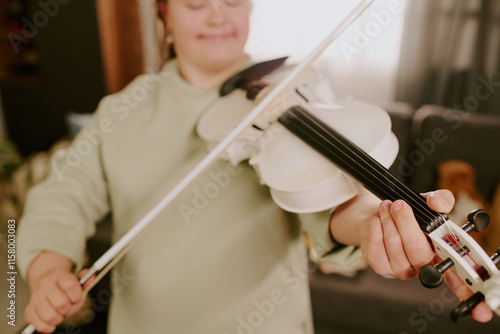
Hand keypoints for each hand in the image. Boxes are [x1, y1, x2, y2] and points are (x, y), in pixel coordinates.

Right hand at [24, 252, 88, 332]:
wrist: (46, 282)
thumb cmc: (64, 287)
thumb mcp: (76, 282)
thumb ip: (86, 283)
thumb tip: (92, 278)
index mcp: (59, 276)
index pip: (69, 284)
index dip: (76, 295)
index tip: (76, 297)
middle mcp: (45, 285)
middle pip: (61, 303)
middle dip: (68, 308)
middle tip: (68, 306)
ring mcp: (35, 298)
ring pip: (49, 316)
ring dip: (58, 318)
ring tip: (60, 313)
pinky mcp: (29, 310)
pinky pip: (39, 324)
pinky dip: (47, 326)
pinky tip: (51, 321)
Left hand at [359, 189, 492, 321]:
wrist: (379, 216)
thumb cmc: (410, 216)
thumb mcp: (428, 205)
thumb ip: (440, 200)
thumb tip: (438, 202)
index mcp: (442, 256)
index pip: (460, 281)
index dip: (471, 295)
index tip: (482, 313)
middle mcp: (424, 267)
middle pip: (418, 251)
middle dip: (406, 223)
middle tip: (400, 205)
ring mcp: (402, 270)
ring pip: (395, 245)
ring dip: (389, 221)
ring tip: (388, 206)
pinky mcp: (380, 266)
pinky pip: (376, 246)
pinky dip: (375, 227)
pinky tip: (378, 219)